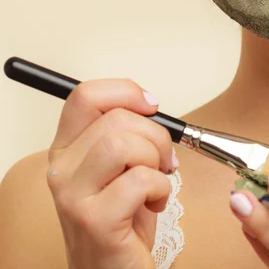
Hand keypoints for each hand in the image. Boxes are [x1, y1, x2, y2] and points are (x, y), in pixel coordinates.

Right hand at [46, 79, 177, 268]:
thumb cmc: (125, 215)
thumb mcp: (119, 165)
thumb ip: (124, 130)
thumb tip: (148, 102)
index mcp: (67, 147)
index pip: (85, 95)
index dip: (126, 91)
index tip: (152, 107)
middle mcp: (61, 168)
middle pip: (117, 117)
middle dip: (156, 134)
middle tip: (163, 160)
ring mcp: (73, 195)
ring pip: (125, 144)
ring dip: (156, 159)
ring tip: (157, 181)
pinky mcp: (95, 221)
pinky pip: (140, 180)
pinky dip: (161, 188)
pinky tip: (155, 203)